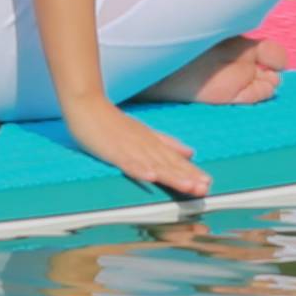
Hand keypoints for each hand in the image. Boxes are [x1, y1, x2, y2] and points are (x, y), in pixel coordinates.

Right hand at [64, 100, 212, 200]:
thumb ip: (167, 142)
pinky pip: (128, 162)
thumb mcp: (144, 132)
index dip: (191, 172)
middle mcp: (146, 145)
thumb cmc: (113, 123)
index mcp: (153, 143)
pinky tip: (151, 178)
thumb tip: (190, 152)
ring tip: (188, 187)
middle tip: (204, 189)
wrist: (88, 105)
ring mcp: (130, 147)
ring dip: (172, 176)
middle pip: (170, 164)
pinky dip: (139, 170)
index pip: (175, 160)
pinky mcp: (114, 150)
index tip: (208, 184)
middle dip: (187, 177)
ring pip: (155, 165)